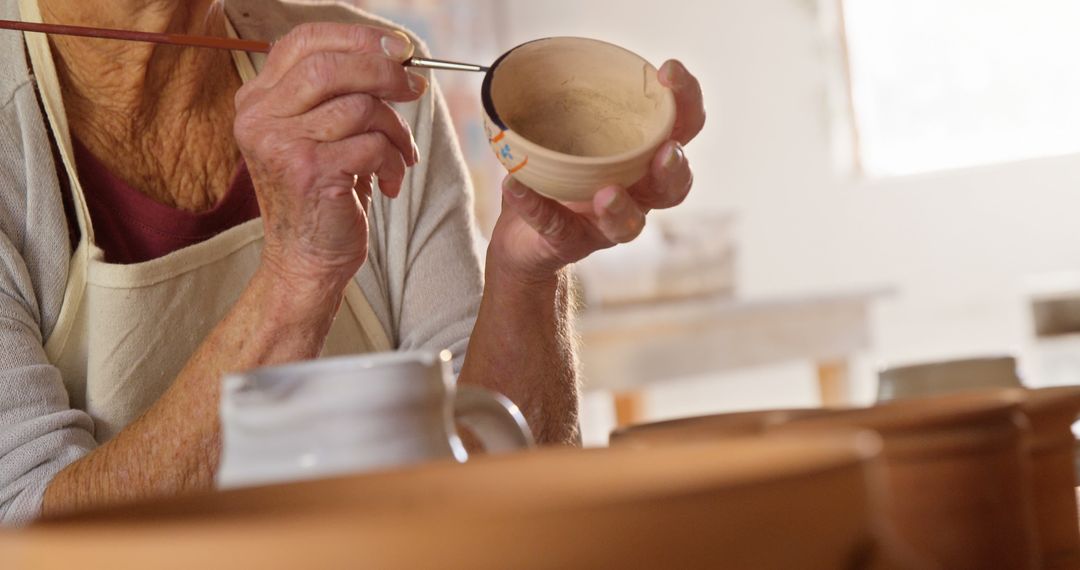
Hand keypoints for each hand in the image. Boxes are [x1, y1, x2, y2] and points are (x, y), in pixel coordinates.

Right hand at [233, 23, 426, 292]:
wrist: (305, 261)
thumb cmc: (321, 195)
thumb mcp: (321, 135)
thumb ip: (341, 93)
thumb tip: (396, 57)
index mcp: (257, 100)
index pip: (304, 41)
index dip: (357, 37)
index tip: (399, 48)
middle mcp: (259, 118)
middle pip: (332, 66)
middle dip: (384, 73)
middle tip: (414, 89)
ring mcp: (281, 145)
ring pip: (360, 107)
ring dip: (396, 130)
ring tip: (401, 155)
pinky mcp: (311, 173)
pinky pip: (372, 145)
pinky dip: (393, 161)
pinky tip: (390, 181)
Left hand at [489, 60, 705, 283]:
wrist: (523, 236)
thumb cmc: (556, 172)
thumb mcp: (564, 130)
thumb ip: (564, 101)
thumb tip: (537, 59)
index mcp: (643, 156)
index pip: (681, 127)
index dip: (686, 100)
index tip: (668, 70)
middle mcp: (637, 193)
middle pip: (673, 186)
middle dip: (674, 169)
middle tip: (666, 152)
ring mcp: (607, 224)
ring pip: (629, 224)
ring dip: (620, 208)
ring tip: (605, 193)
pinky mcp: (571, 241)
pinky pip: (557, 228)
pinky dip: (536, 206)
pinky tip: (515, 186)